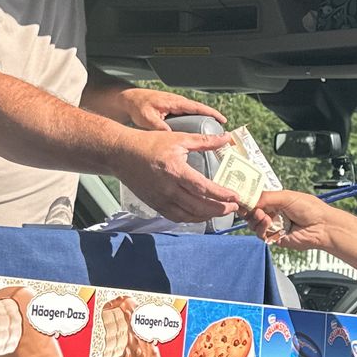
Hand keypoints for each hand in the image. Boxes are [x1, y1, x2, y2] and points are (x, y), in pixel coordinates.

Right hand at [115, 130, 240, 222]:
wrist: (121, 154)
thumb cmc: (148, 144)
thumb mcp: (178, 139)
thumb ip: (204, 141)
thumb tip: (226, 138)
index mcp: (175, 170)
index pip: (203, 188)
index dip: (221, 195)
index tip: (235, 197)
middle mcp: (168, 188)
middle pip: (199, 206)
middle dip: (219, 209)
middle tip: (234, 207)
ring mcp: (160, 199)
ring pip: (188, 215)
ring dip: (207, 216)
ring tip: (220, 212)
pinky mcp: (155, 204)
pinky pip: (176, 217)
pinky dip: (190, 218)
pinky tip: (200, 215)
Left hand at [119, 88, 225, 130]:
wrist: (129, 100)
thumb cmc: (137, 105)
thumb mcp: (147, 118)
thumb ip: (158, 126)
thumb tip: (170, 135)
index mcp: (175, 102)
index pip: (198, 107)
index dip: (212, 113)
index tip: (222, 120)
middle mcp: (178, 103)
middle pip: (200, 111)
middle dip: (212, 120)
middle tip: (222, 132)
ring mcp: (176, 106)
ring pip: (194, 115)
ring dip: (203, 123)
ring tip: (212, 136)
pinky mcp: (172, 111)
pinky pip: (187, 117)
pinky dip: (194, 123)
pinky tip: (195, 134)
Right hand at [246, 190, 334, 250]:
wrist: (322, 226)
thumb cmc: (310, 209)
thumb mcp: (286, 196)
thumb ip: (266, 197)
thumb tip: (250, 199)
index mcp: (275, 201)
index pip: (256, 200)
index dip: (248, 200)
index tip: (242, 199)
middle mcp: (273, 213)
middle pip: (251, 213)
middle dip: (249, 210)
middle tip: (253, 208)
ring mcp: (273, 226)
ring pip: (253, 224)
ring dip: (255, 219)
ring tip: (264, 216)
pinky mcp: (275, 238)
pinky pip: (261, 235)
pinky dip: (261, 229)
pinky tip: (268, 223)